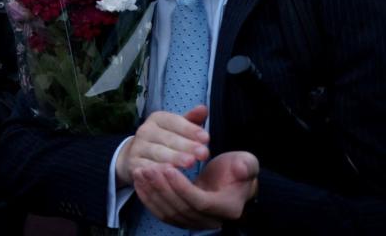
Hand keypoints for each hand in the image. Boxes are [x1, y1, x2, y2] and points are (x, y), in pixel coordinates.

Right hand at [115, 105, 209, 185]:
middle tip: (204, 153)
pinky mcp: (134, 164)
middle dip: (187, 146)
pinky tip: (170, 174)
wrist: (136, 155)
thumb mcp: (177, 129)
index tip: (206, 138)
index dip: (190, 129)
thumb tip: (203, 109)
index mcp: (158, 119)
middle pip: (168, 138)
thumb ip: (191, 121)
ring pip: (158, 152)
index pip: (175, 122)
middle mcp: (145, 131)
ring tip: (190, 163)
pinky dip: (158, 170)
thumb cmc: (165, 140)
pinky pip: (147, 167)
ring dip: (175, 158)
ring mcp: (138, 147)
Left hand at [132, 150, 258, 228]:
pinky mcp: (183, 219)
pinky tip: (139, 182)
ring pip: (169, 213)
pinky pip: (162, 213)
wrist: (232, 181)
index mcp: (227, 207)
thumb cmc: (238, 170)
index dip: (182, 187)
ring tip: (140, 172)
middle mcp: (211, 220)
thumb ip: (246, 166)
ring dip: (152, 193)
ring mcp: (195, 222)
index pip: (200, 202)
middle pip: (181, 209)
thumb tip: (242, 168)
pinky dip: (148, 199)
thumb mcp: (247, 163)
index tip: (167, 167)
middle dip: (162, 188)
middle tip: (148, 168)